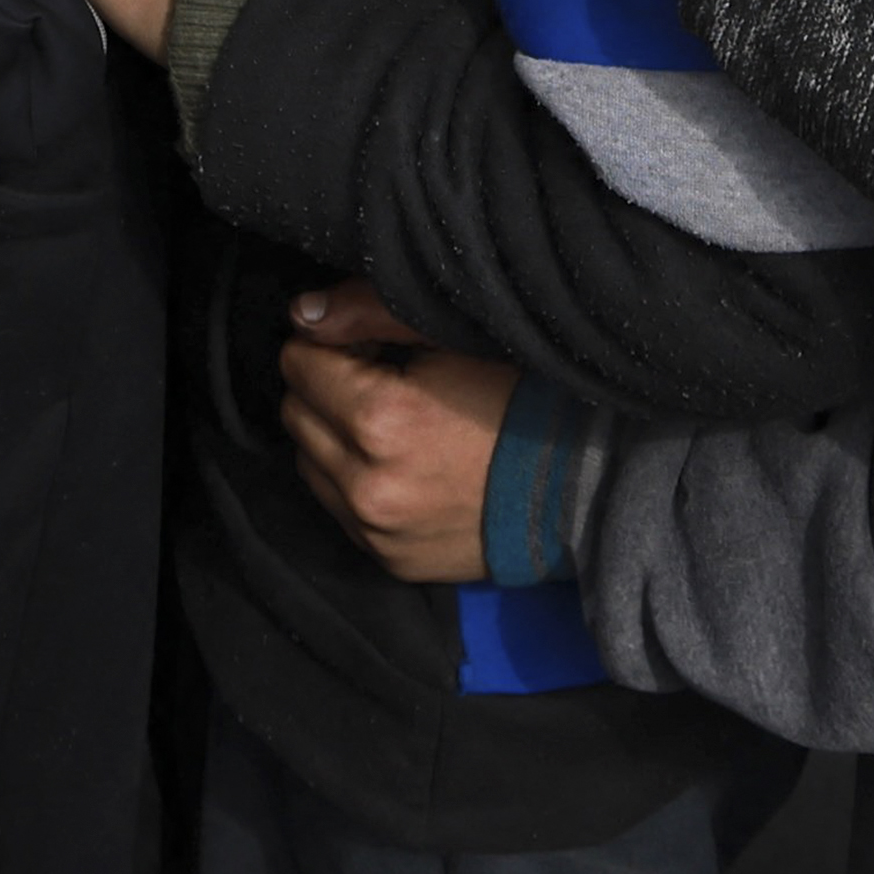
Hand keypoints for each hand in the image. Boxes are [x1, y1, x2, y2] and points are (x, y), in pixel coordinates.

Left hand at [280, 291, 515, 583]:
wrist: (578, 488)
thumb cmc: (520, 402)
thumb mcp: (453, 339)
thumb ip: (369, 315)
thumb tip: (302, 313)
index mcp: (380, 420)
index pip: (298, 364)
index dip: (328, 343)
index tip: (365, 344)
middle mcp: (367, 485)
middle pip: (295, 415)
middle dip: (324, 387)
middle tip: (376, 377)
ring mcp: (375, 531)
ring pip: (308, 464)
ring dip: (332, 436)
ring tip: (388, 423)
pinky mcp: (388, 561)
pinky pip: (338, 509)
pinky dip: (352, 481)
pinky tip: (399, 463)